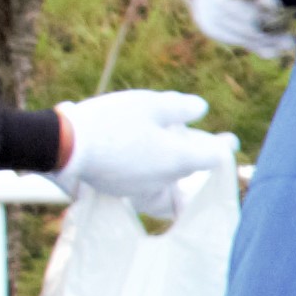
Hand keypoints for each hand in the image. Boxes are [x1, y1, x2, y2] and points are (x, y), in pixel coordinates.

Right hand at [52, 88, 221, 212]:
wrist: (65, 145)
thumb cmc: (112, 120)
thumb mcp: (151, 104)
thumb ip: (180, 107)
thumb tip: (201, 108)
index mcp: (179, 160)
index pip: (214, 158)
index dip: (223, 146)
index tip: (230, 139)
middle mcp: (164, 180)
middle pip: (190, 171)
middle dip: (200, 157)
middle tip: (209, 145)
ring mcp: (140, 189)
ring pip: (169, 188)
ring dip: (177, 178)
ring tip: (182, 172)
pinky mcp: (118, 191)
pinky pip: (145, 191)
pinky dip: (153, 182)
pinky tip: (147, 171)